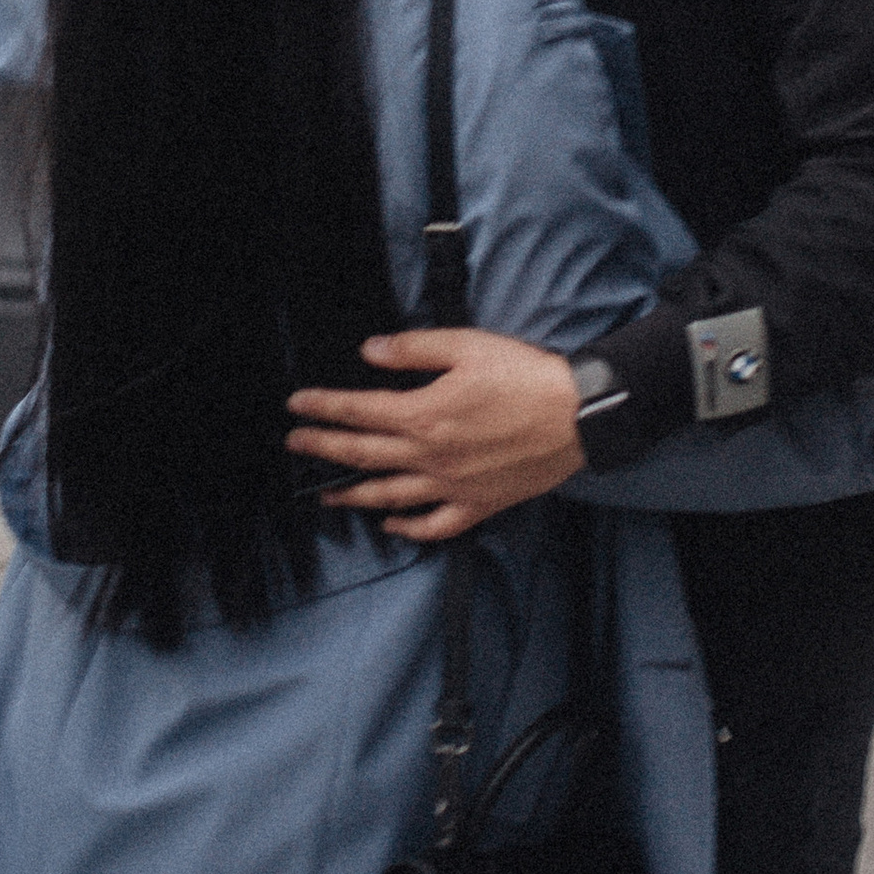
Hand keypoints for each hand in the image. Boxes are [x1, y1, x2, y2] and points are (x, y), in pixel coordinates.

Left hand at [288, 330, 586, 541]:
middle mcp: (430, 456)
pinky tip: (391, 524)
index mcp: (424, 415)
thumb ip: (413, 350)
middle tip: (295, 446)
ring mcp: (452, 486)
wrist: (577, 415)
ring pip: (390, 496)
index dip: (324, 408)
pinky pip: (434, 525)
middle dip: (324, 449)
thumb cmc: (525, 376)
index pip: (359, 412)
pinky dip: (407, 528)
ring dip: (353, 495)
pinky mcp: (477, 504)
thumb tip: (369, 352)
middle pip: (363, 456)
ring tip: (327, 496)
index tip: (298, 405)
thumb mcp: (466, 346)